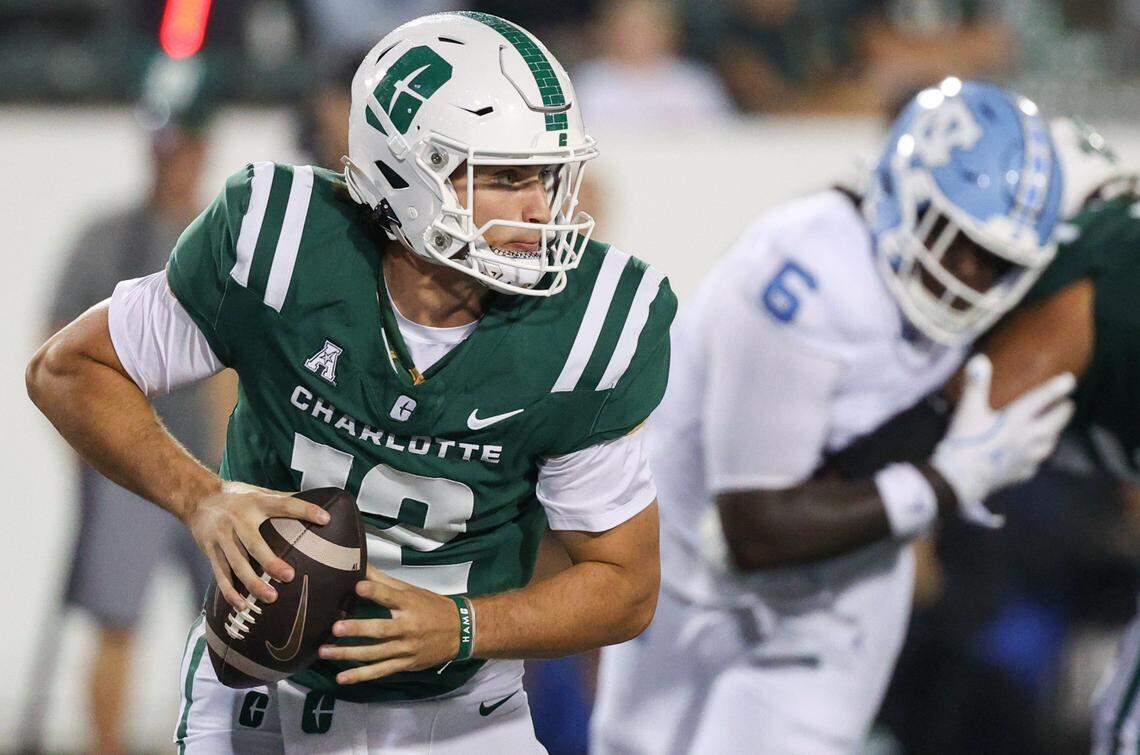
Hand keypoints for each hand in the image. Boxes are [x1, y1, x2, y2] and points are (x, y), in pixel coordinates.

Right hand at [184, 480, 330, 607]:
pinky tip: (242, 606)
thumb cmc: (236, 496)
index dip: (305, 510)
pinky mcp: (210, 550)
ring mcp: (222, 537)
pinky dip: (230, 592)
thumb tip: (318, 500)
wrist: (197, 498)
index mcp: (256, 502)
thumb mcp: (259, 491)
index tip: (325, 519)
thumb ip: (283, 498)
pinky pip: (220, 574)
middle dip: (270, 562)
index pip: (284, 505)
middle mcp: (238, 520)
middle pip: (255, 544)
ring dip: (253, 583)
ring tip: (271, 597)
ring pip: (237, 564)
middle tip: (289, 576)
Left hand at [318, 566, 461, 683]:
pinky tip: (342, 677)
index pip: (390, 597)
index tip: (358, 586)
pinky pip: (381, 671)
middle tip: (336, 627)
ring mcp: (406, 649)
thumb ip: (383, 581)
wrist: (461, 631)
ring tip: (325, 651)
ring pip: (375, 653)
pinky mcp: (405, 664)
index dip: (375, 591)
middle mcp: (407, 627)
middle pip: (381, 630)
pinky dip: (361, 675)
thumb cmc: (431, 607)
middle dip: (358, 629)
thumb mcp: (411, 591)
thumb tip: (360, 565)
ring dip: (349, 654)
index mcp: (409, 604)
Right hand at [931, 354, 1074, 526]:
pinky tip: (1030, 455)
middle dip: (1063, 412)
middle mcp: (1028, 438)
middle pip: (1055, 422)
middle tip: (1066, 405)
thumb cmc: (964, 440)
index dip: (1057, 388)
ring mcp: (1027, 457)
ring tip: (1052, 429)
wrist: (961, 478)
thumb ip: (976, 384)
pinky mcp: (1021, 473)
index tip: (1069, 380)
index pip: (1042, 399)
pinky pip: (1035, 462)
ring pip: (1050, 443)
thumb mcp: (968, 410)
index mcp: (1017, 419)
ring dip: (1053, 433)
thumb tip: (980, 359)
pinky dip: (1036, 455)